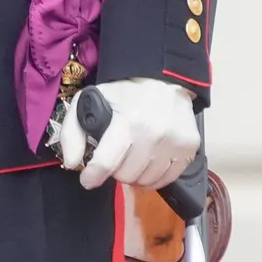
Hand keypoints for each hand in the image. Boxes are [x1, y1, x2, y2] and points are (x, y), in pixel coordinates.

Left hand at [55, 77, 199, 191]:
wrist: (164, 80)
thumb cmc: (124, 93)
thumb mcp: (90, 101)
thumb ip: (73, 132)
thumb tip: (72, 163)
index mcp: (128, 121)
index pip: (106, 163)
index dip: (92, 176)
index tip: (88, 179)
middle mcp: (154, 134)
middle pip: (125, 175)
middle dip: (115, 170)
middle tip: (116, 156)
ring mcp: (175, 143)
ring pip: (146, 181)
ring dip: (135, 175)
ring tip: (132, 158)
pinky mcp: (189, 149)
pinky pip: (166, 180)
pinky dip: (154, 177)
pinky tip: (148, 163)